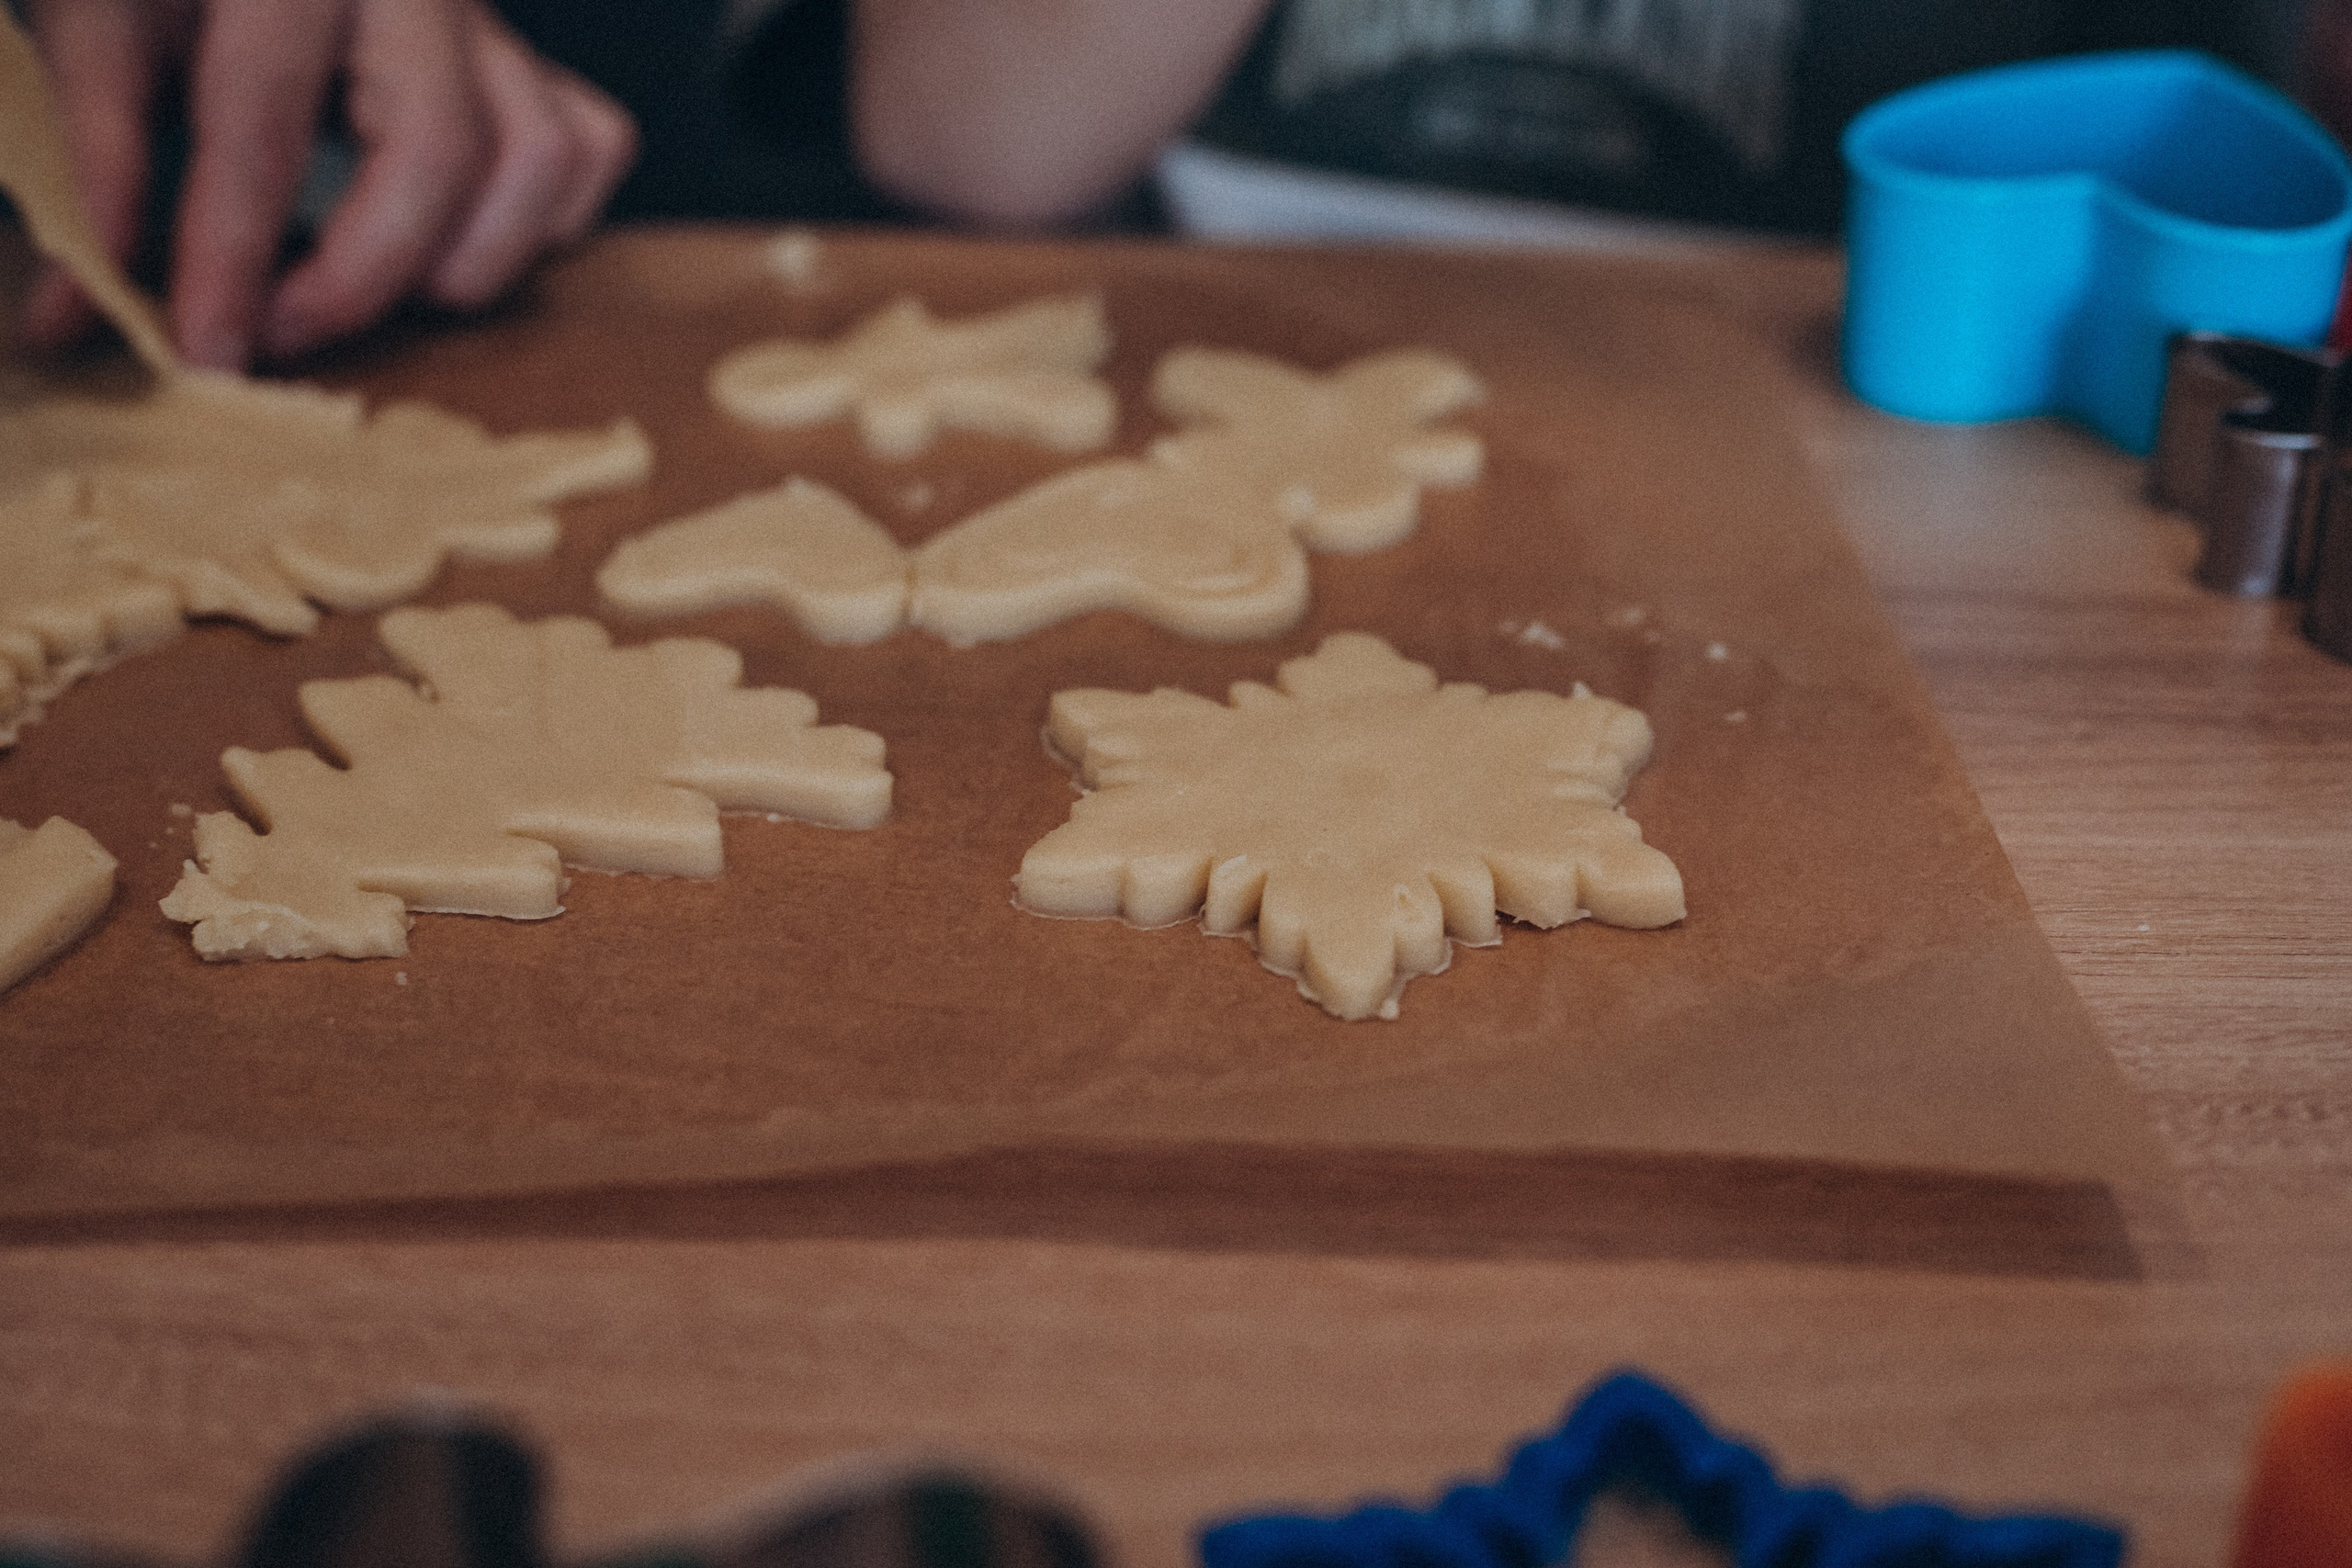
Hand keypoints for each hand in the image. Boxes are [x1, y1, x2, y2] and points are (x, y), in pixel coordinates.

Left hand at [23, 0, 636, 369]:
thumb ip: (94, 158)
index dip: (231, 250)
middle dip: (365, 274)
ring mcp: (492, 24)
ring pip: (542, 160)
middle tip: (289, 331)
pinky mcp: (534, 60)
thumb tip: (73, 317)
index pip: (267, 117)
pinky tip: (459, 233)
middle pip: (442, 153)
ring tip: (386, 281)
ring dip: (471, 256)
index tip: (207, 348)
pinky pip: (587, 150)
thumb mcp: (103, 28)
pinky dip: (539, 218)